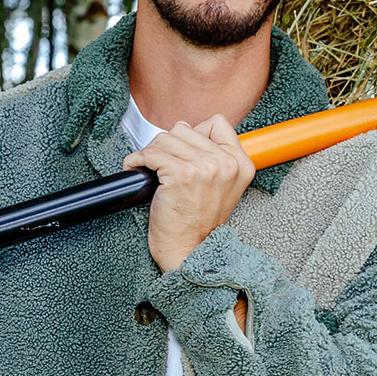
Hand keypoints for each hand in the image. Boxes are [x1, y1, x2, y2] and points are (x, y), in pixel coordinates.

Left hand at [122, 115, 255, 273]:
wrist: (190, 251)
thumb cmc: (198, 223)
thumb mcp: (222, 187)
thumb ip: (213, 156)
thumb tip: (183, 127)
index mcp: (240, 164)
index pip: (217, 123)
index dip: (195, 133)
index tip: (183, 153)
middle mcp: (226, 163)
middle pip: (185, 129)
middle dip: (167, 146)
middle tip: (161, 165)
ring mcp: (205, 168)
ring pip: (165, 139)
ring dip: (151, 153)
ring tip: (149, 169)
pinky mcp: (181, 175)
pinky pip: (150, 153)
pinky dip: (136, 160)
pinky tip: (136, 170)